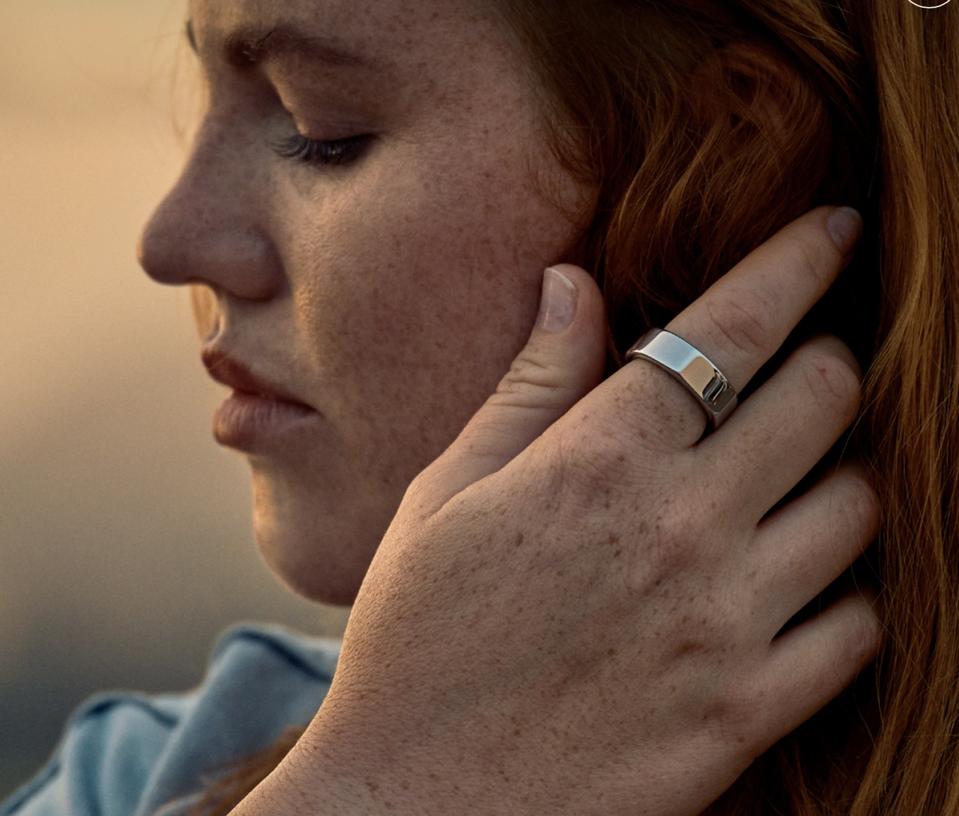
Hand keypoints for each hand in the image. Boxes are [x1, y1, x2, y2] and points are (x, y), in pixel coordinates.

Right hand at [276, 206, 878, 815]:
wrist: (421, 803)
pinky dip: (846, 588)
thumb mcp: (448, 494)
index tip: (835, 226)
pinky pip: (859, 626)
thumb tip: (575, 284)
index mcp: (597, 464)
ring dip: (840, 470)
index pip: (730, 330)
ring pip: (860, 506)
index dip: (796, 262)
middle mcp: (680, 532)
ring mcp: (727, 627)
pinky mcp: (749, 712)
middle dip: (827, 358)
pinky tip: (795, 579)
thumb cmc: (416, 638)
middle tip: (800, 362)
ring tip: (791, 475)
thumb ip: (528, 384)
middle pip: (823, 399)